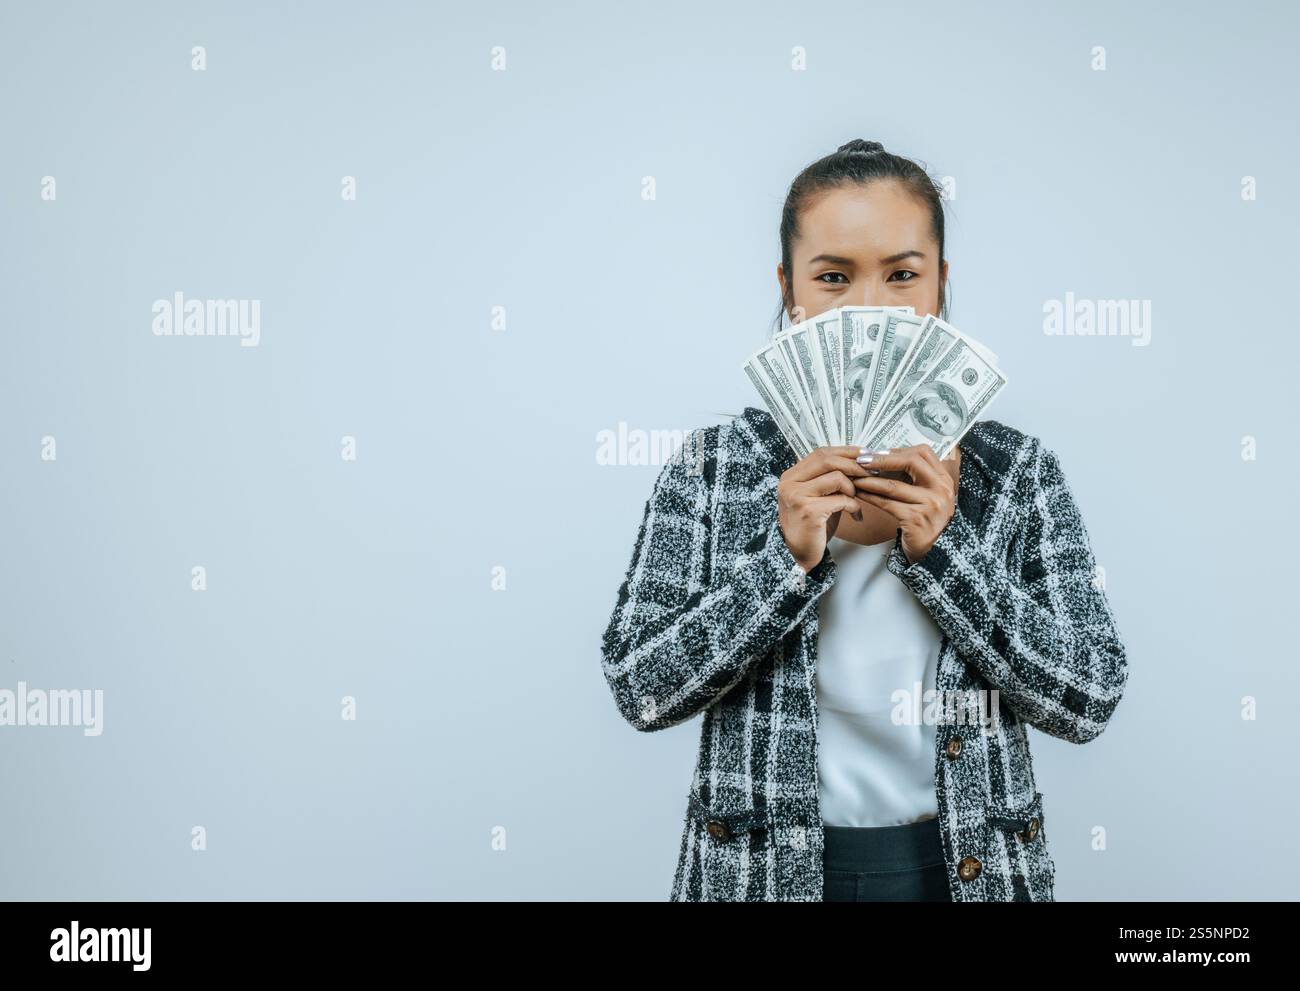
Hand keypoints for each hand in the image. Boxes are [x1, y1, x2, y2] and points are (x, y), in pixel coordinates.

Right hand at [777, 446, 873, 572]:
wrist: (798, 556)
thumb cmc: (813, 526)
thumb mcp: (819, 497)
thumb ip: (830, 479)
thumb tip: (859, 461)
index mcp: (791, 476)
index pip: (821, 453)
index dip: (845, 452)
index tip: (866, 455)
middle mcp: (790, 483)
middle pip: (827, 459)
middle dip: (854, 465)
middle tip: (872, 472)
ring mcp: (797, 496)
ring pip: (836, 477)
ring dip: (853, 488)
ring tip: (858, 500)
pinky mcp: (808, 511)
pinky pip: (841, 500)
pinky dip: (854, 506)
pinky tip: (856, 516)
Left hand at [853, 444, 959, 564]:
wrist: (934, 552)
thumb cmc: (926, 521)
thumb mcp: (928, 496)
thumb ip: (914, 478)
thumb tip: (884, 457)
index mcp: (944, 480)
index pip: (924, 453)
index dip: (899, 450)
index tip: (879, 452)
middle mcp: (941, 490)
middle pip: (911, 462)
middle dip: (882, 459)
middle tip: (862, 460)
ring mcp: (930, 505)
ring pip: (894, 485)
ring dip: (870, 479)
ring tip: (854, 476)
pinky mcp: (916, 520)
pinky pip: (887, 503)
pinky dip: (871, 496)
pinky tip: (859, 493)